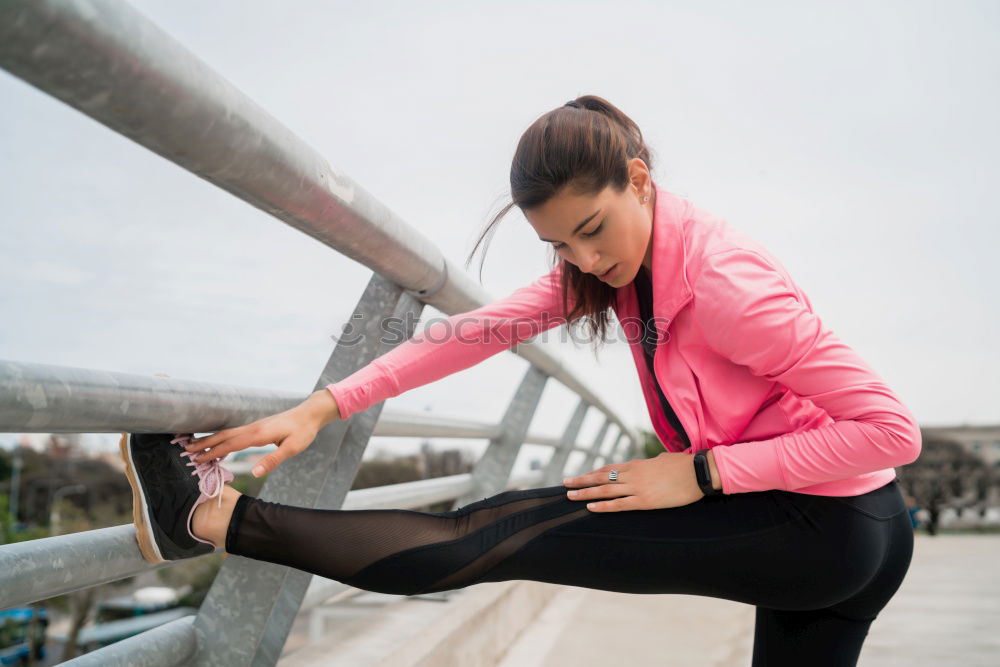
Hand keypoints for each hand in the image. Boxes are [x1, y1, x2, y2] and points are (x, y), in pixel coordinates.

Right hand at [183, 389, 340, 476]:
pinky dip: (221, 437)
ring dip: (210, 440)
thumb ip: (273, 460)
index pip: (231, 445)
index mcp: (258, 434)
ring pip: (227, 433)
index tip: (198, 460)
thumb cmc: (303, 431)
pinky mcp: (257, 427)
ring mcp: (254, 426)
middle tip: (185, 451)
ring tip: (195, 446)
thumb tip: (254, 473)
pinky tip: (218, 442)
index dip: (214, 453)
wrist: (310, 414)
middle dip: (205, 444)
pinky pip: (234, 433)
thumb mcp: (292, 448)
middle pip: (223, 436)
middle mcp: (252, 428)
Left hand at [562, 452, 703, 511]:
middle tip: (565, 483)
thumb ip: (654, 462)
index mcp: (637, 464)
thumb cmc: (685, 465)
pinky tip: (590, 507)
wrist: (698, 472)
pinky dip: (603, 505)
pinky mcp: (645, 501)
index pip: (609, 468)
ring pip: (605, 490)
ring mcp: (637, 488)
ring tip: (570, 496)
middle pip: (601, 477)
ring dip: (585, 492)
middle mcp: (632, 474)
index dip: (593, 473)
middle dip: (581, 481)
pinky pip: (619, 504)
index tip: (581, 476)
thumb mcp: (664, 459)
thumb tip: (654, 462)